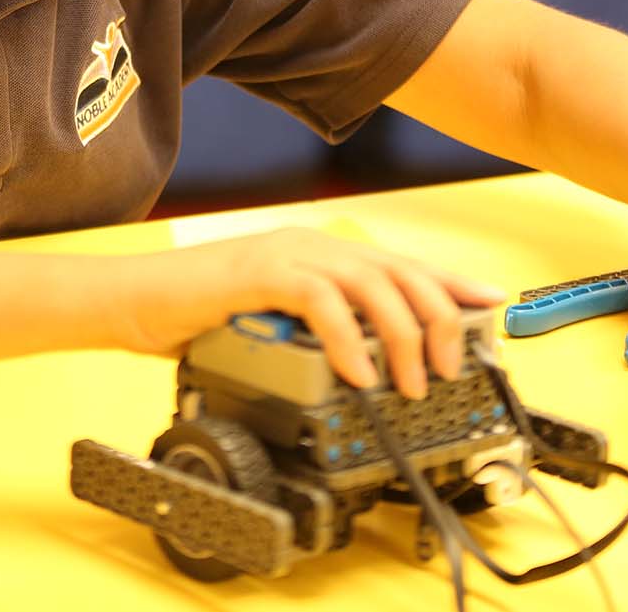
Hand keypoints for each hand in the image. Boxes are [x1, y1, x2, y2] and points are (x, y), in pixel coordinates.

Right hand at [110, 227, 504, 400]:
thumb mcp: (278, 325)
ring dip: (400, 335)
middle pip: (399, 271)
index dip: (450, 282)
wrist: (137, 300)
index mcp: (322, 253)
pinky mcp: (259, 273)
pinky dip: (346, 338)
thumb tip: (370, 364)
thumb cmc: (201, 316)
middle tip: (447, 368)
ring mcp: (287, 255)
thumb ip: (320, 331)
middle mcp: (313, 245)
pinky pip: (320, 301)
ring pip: (370, 283)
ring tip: (410, 381)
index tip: (491, 303)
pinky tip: (358, 373)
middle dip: (437, 319)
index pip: (401, 264)